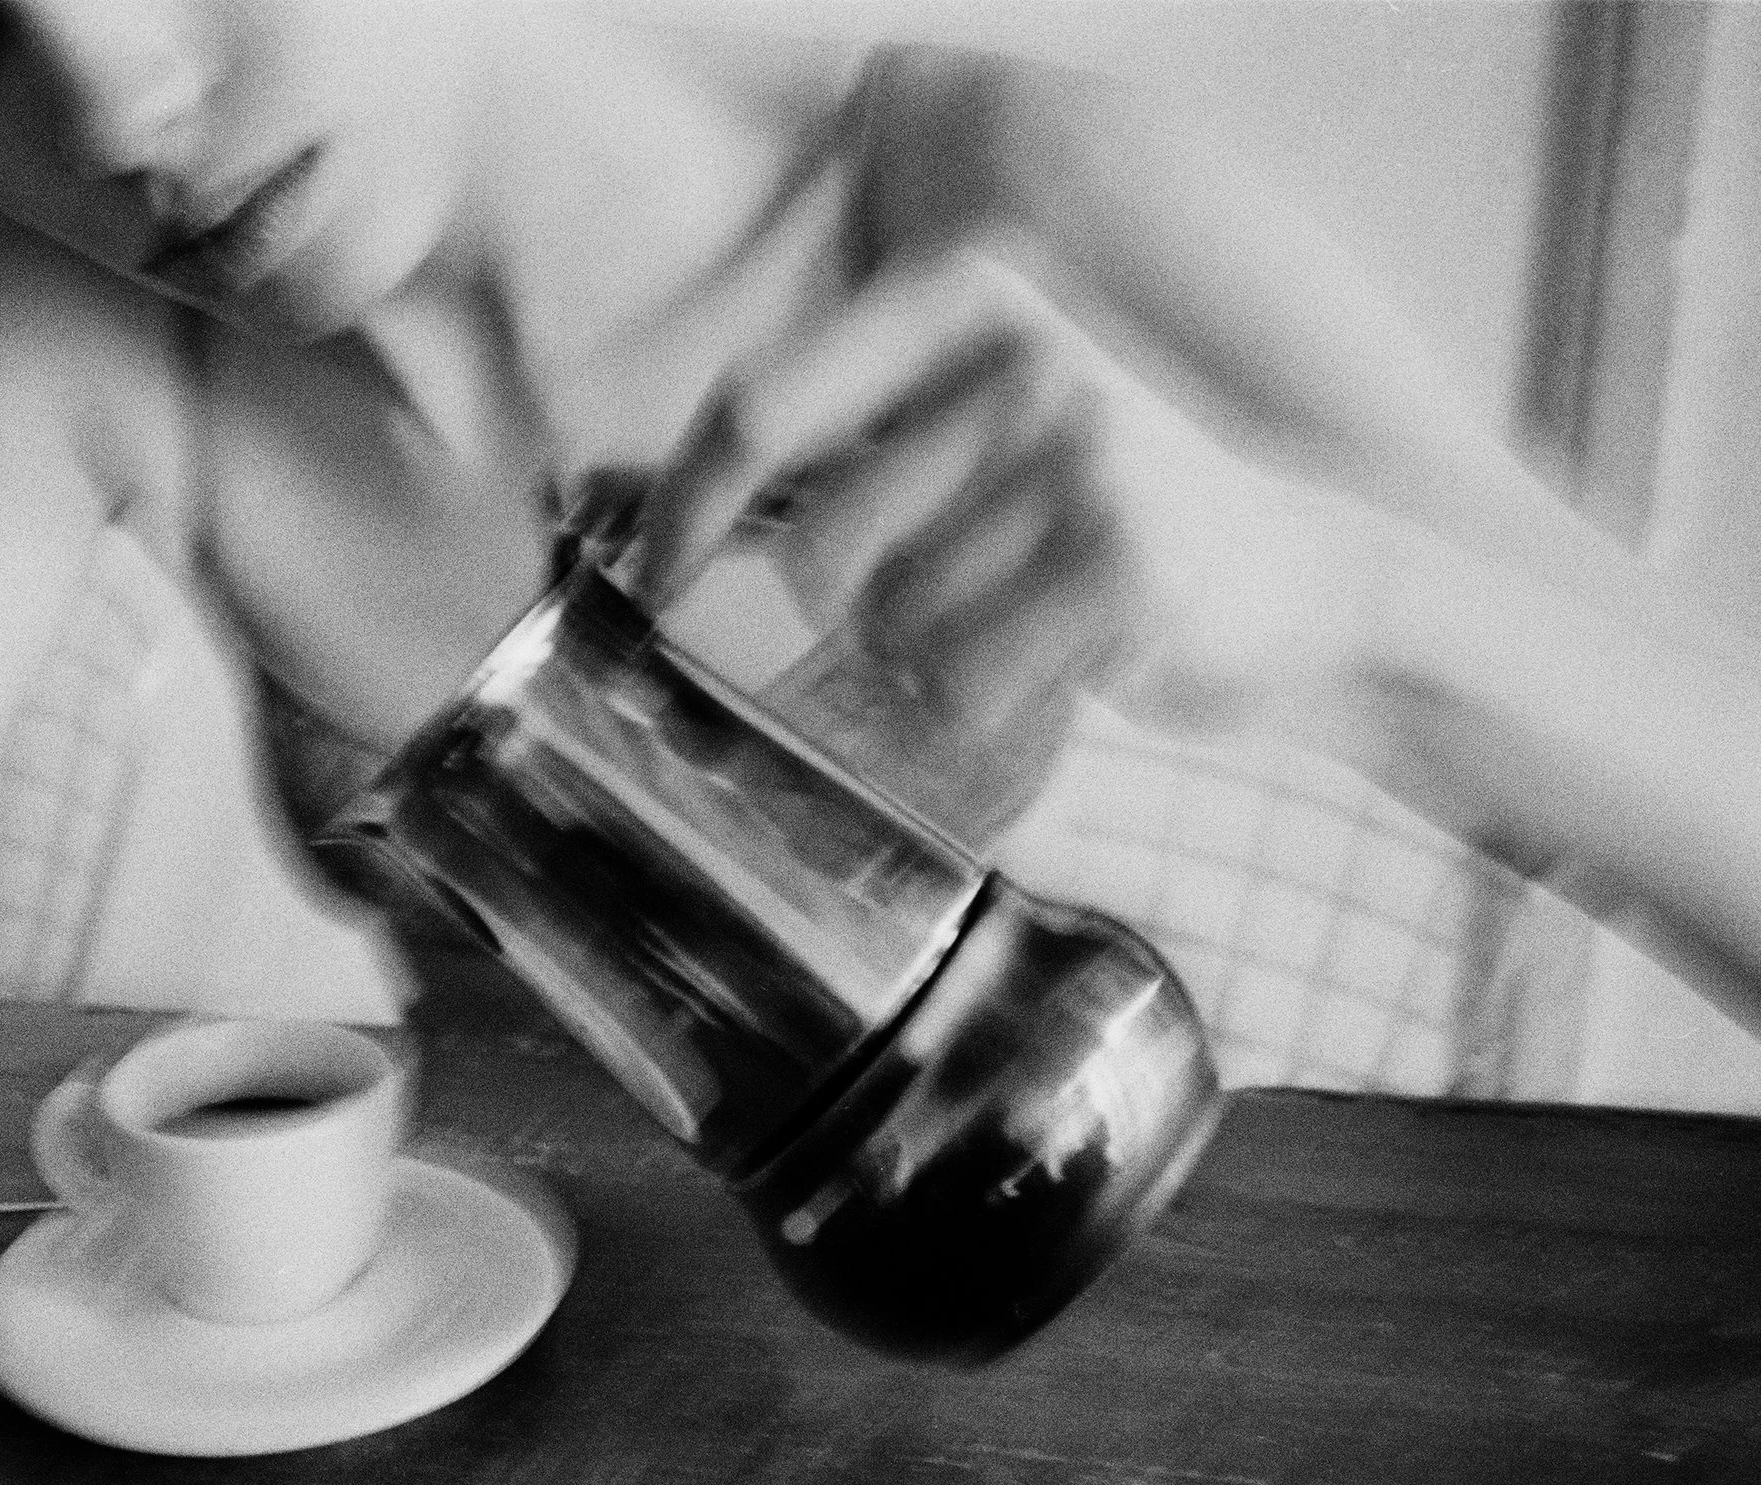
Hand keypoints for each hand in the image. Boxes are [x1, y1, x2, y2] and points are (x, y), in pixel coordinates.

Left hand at [630, 248, 1404, 832]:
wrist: (1308, 576)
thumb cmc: (1091, 511)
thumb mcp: (975, 420)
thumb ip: (845, 435)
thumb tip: (660, 525)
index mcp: (966, 297)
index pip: (758, 404)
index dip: (685, 508)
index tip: (656, 580)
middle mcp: (1023, 360)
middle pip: (822, 551)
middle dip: (860, 610)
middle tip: (952, 595)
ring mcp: (1084, 460)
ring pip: (894, 629)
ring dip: (932, 660)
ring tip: (1027, 615)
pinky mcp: (1127, 569)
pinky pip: (962, 686)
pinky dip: (984, 707)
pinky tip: (1058, 661)